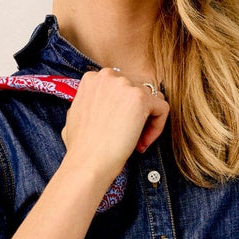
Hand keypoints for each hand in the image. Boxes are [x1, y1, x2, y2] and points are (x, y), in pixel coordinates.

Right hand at [60, 67, 169, 182]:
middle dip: (136, 114)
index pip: (121, 87)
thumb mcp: (76, 115)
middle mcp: (108, 76)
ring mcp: (125, 85)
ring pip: (152, 100)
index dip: (122, 109)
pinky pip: (162, 109)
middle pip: (137, 90)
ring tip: (136, 142)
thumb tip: (102, 105)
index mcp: (93, 78)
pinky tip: (143, 143)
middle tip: (129, 137)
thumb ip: (91, 103)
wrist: (87, 162)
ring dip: (147, 122)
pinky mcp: (141, 98)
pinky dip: (158, 127)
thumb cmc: (80, 146)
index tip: (118, 128)